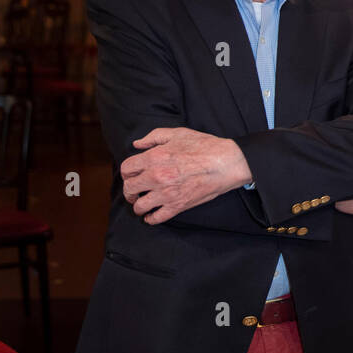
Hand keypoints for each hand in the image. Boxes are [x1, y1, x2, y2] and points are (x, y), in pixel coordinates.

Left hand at [121, 127, 250, 223]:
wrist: (226, 162)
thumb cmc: (204, 146)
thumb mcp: (177, 133)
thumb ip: (153, 137)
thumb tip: (137, 144)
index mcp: (153, 157)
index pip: (126, 169)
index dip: (127, 173)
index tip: (131, 175)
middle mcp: (156, 176)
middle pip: (129, 188)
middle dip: (130, 190)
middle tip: (135, 191)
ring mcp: (166, 193)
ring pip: (139, 206)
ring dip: (138, 206)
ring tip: (142, 204)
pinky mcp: (178, 205)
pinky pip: (157, 218)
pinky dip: (151, 219)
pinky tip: (151, 216)